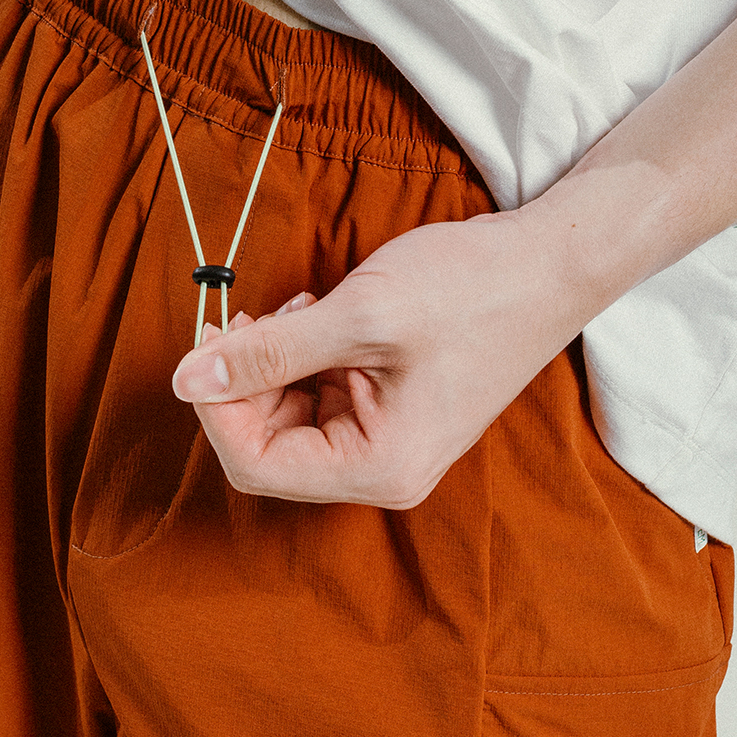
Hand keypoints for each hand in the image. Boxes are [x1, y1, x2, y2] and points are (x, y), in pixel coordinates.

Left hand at [171, 211, 587, 507]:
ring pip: (288, 418)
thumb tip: (186, 379)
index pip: (256, 465)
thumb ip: (267, 352)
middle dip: (247, 380)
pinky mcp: (392, 411)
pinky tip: (319, 314)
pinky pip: (319, 398)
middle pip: (267, 447)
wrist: (550, 264)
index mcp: (379, 467)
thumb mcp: (358, 316)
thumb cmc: (470, 290)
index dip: (218, 406)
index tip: (210, 341)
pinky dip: (304, 356)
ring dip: (275, 363)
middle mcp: (382, 471)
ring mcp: (388, 443)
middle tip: (252, 313)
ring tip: (302, 307)